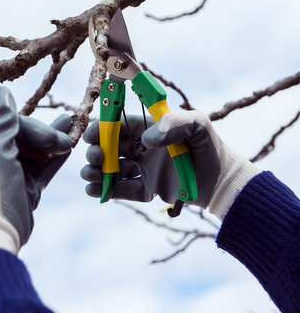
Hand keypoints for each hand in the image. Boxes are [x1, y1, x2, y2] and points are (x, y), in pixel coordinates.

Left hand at [0, 86, 72, 259]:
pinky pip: (44, 169)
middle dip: (47, 135)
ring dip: (55, 141)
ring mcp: (14, 174)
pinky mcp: (28, 189)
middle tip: (65, 140)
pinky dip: (56, 159)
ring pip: (38, 152)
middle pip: (26, 137)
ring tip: (73, 125)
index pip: (11, 124)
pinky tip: (70, 147)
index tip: (50, 136)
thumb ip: (3, 120)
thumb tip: (2, 90)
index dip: (32, 127)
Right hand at [80, 110, 259, 218]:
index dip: (101, 129)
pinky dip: (107, 190)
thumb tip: (145, 140)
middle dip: (96, 152)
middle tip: (95, 158)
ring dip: (96, 171)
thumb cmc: (210, 147)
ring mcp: (144, 170)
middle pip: (110, 148)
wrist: (224, 182)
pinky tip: (94, 190)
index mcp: (149, 129)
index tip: (90, 136)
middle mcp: (143, 149)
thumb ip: (173, 123)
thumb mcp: (197, 125)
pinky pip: (123, 190)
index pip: (119, 126)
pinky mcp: (148, 190)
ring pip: (113, 169)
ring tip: (89, 175)